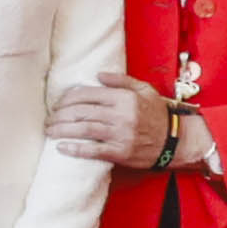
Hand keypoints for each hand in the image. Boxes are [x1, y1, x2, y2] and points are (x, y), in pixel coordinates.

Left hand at [45, 77, 170, 168]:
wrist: (176, 139)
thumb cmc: (158, 113)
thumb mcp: (144, 89)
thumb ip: (121, 80)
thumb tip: (97, 75)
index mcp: (123, 97)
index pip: (87, 94)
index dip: (68, 98)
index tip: (58, 103)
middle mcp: (120, 115)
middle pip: (81, 112)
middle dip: (60, 115)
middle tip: (49, 118)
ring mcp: (120, 134)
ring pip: (84, 130)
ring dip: (62, 130)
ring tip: (49, 130)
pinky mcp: (120, 152)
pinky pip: (94, 150)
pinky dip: (76, 149)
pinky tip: (61, 147)